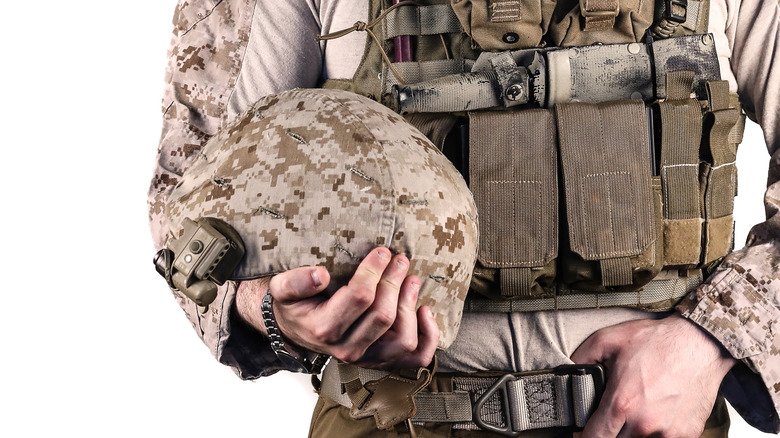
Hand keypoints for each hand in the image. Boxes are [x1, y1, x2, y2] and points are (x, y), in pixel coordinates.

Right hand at [235, 247, 438, 369]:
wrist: (296, 327)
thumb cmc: (295, 303)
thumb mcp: (283, 288)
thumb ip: (295, 281)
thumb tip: (320, 275)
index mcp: (324, 329)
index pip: (360, 297)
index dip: (375, 271)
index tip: (382, 251)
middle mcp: (347, 349)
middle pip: (384, 316)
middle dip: (395, 282)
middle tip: (400, 259)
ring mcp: (367, 359)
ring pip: (403, 339)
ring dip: (411, 305)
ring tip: (411, 280)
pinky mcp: (382, 360)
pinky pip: (415, 358)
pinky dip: (428, 336)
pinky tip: (425, 310)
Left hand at [571, 314, 735, 437]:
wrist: (702, 343)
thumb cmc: (658, 340)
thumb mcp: (608, 339)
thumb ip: (581, 359)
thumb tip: (566, 373)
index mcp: (622, 403)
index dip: (584, 436)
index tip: (582, 432)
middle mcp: (644, 423)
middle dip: (609, 432)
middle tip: (611, 415)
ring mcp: (667, 432)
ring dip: (632, 432)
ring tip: (635, 411)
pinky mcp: (687, 434)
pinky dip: (655, 432)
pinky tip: (655, 415)